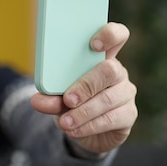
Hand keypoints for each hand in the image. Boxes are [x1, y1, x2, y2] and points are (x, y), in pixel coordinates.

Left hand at [31, 22, 137, 153]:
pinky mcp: (129, 115)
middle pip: (110, 70)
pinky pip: (112, 119)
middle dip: (86, 85)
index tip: (93, 45)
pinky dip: (90, 126)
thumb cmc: (72, 104)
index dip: (110, 35)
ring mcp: (126, 93)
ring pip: (109, 99)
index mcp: (101, 57)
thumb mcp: (57, 98)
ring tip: (65, 122)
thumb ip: (50, 97)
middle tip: (68, 99)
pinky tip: (75, 130)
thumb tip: (37, 101)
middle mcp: (117, 72)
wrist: (82, 131)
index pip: (117, 35)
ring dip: (84, 112)